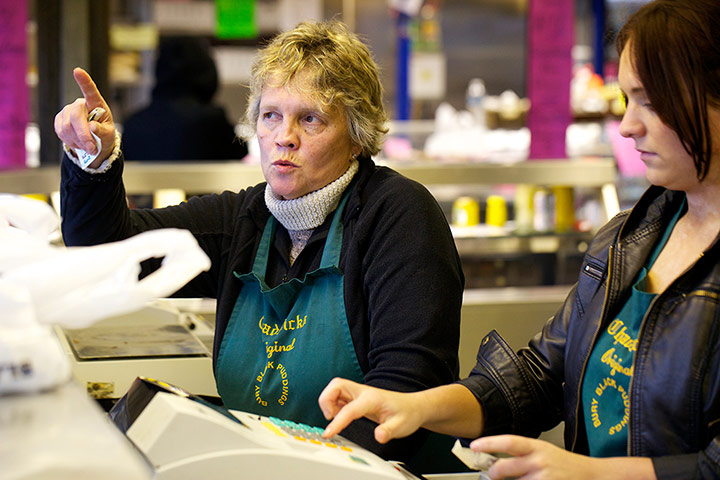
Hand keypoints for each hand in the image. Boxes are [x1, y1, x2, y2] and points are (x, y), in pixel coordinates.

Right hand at [54, 68, 115, 167]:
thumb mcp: (108, 135)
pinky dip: (71, 142)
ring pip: (67, 127)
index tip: (77, 71)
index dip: (84, 81)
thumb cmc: (104, 135)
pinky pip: (61, 132)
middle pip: (76, 116)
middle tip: (92, 149)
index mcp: (96, 103)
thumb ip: (102, 131)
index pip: (90, 91)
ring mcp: (67, 111)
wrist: (93, 143)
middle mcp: (80, 104)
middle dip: (83, 135)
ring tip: (88, 147)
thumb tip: (92, 127)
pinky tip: (78, 143)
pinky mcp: (59, 120)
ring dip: (79, 141)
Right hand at [318, 378, 425, 443]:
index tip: (329, 433)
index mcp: (372, 399)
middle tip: (330, 417)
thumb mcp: (401, 426)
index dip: (337, 422)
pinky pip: (338, 395)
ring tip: (335, 417)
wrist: (413, 407)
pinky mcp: (356, 397)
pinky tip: (340, 415)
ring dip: (328, 402)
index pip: (349, 409)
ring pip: (334, 388)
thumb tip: (378, 436)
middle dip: (326, 400)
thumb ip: (389, 431)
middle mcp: (363, 392)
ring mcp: (359, 393)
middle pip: (335, 385)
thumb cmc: (407, 414)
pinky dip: (333, 404)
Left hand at [470, 435, 654, 479]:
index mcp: (536, 447)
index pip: (508, 442)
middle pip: (504, 468)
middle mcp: (539, 461)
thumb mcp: (543, 452)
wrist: (593, 476)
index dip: (489, 443)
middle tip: (491, 475)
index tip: (474, 445)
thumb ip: (522, 456)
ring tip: (526, 478)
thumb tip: (496, 462)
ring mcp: (544, 478)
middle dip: (493, 473)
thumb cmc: (565, 465)